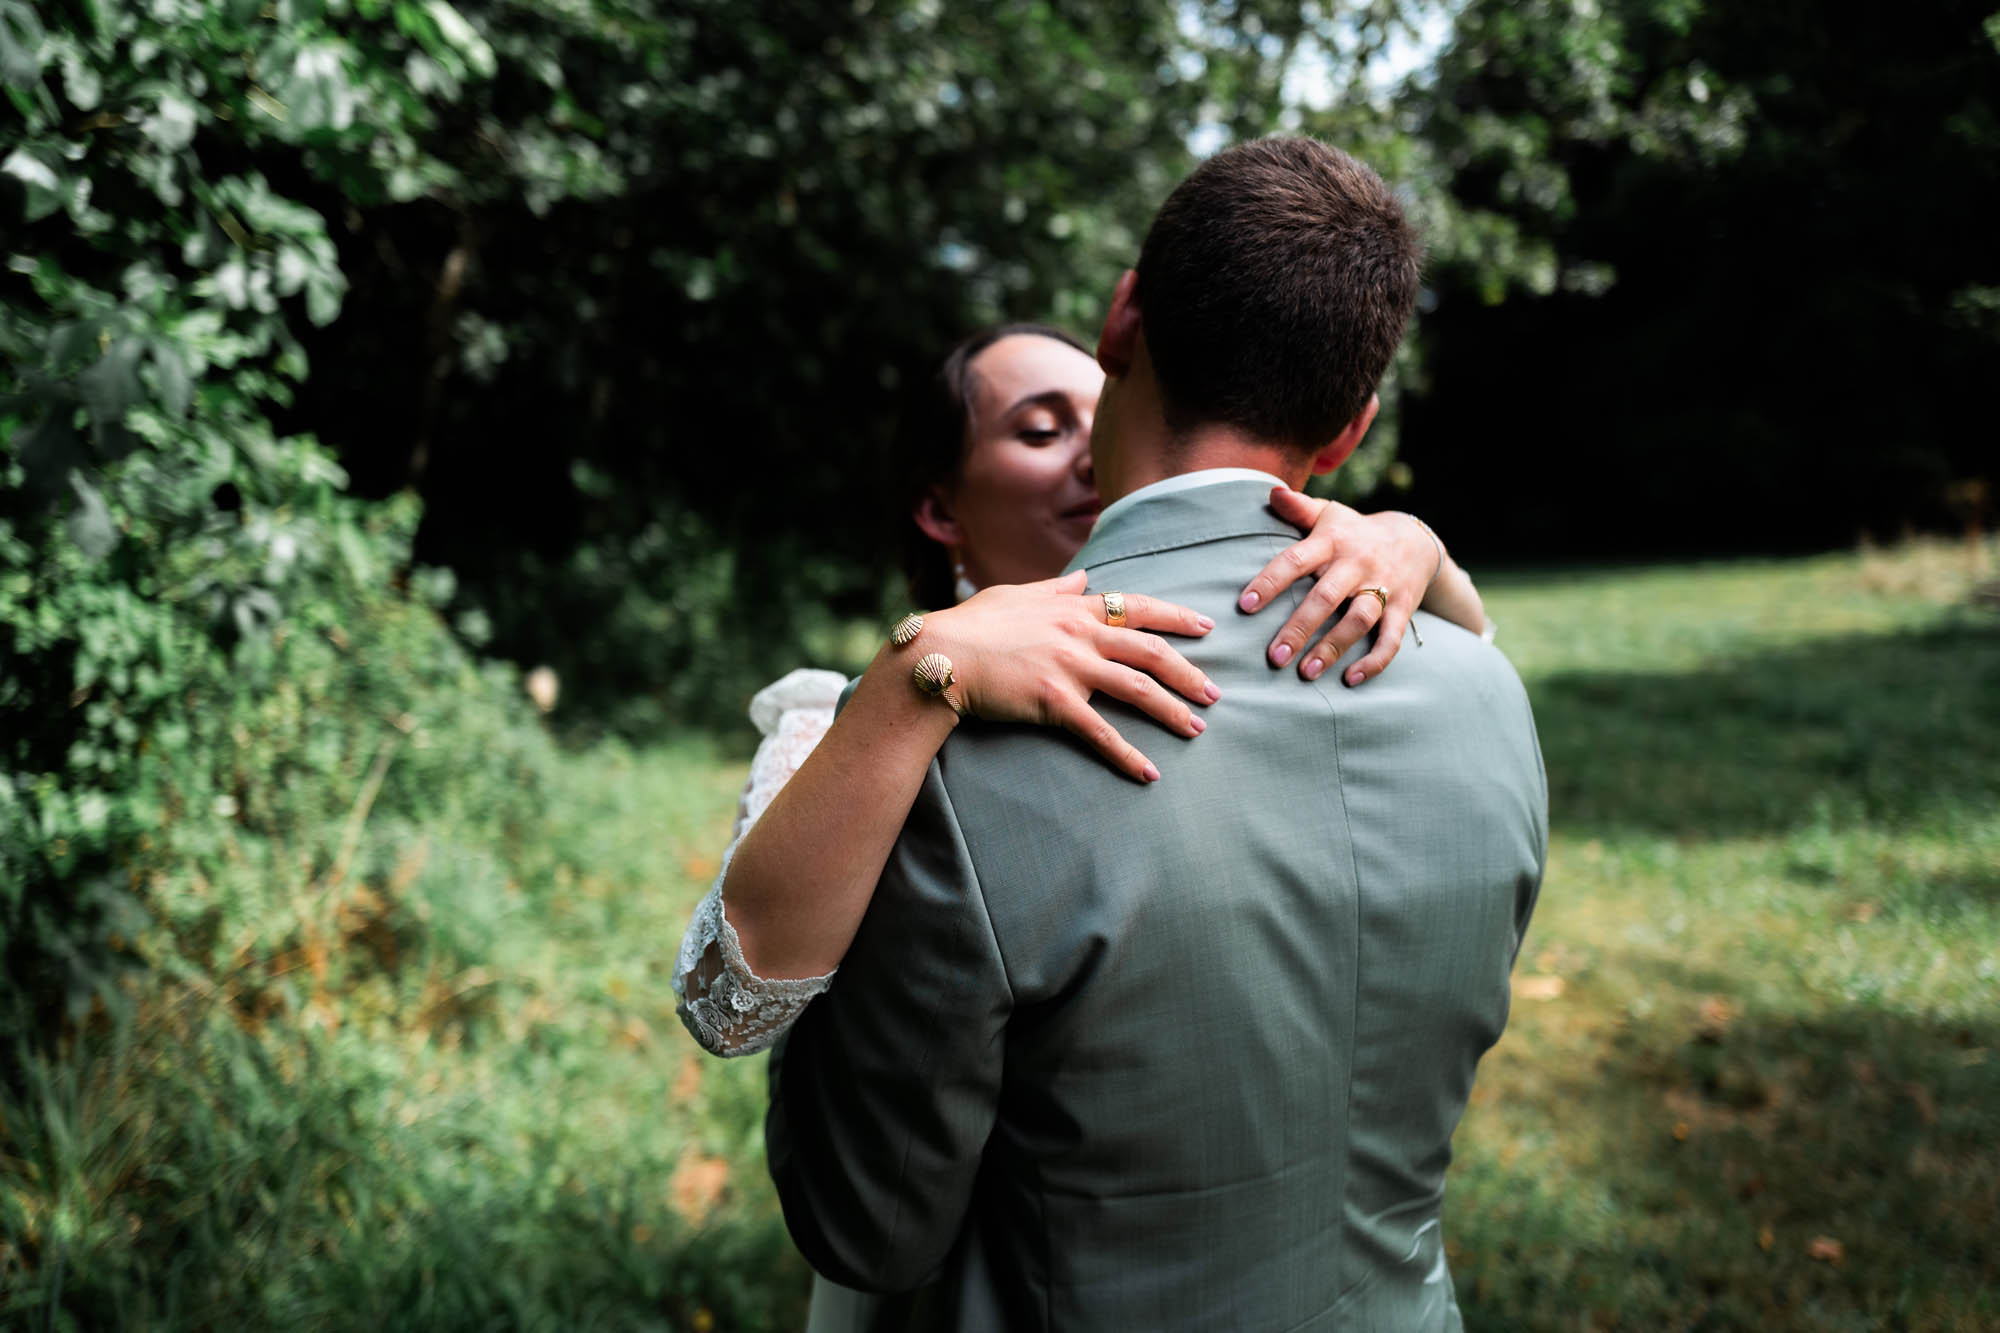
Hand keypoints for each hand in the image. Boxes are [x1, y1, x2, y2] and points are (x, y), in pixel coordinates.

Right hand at [921, 570, 1219, 782]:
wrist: (941, 654)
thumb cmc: (971, 625)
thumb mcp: (1015, 594)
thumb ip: (1055, 588)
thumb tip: (1084, 577)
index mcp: (1072, 607)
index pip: (1137, 607)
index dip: (1176, 617)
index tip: (1207, 627)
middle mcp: (1079, 633)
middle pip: (1150, 651)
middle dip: (1188, 672)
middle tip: (1214, 693)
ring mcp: (1070, 666)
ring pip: (1137, 688)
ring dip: (1172, 710)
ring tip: (1197, 729)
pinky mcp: (1055, 700)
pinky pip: (1101, 731)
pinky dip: (1128, 755)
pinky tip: (1149, 773)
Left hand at [1235, 490, 1437, 686]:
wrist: (1416, 539)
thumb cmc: (1354, 531)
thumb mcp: (1329, 514)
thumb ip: (1298, 508)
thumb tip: (1271, 493)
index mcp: (1332, 541)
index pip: (1295, 561)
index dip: (1270, 582)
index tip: (1244, 606)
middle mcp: (1357, 564)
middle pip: (1326, 597)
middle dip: (1299, 627)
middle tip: (1274, 657)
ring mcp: (1383, 587)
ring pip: (1358, 620)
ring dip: (1333, 648)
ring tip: (1306, 673)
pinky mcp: (1403, 608)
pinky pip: (1391, 638)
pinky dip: (1374, 661)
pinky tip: (1351, 679)